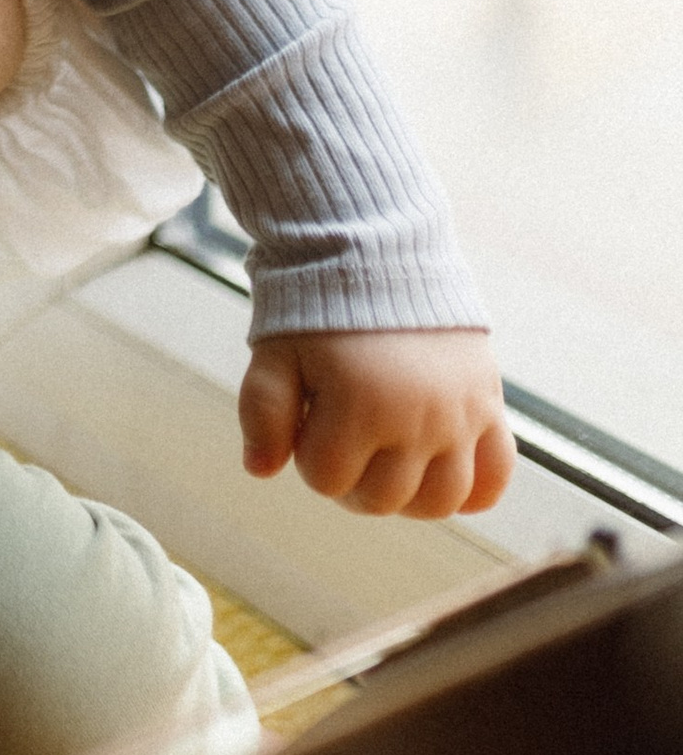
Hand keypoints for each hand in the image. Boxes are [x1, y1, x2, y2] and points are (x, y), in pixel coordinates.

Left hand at [240, 326, 515, 518]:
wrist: (380, 252)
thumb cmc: (320, 307)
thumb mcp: (276, 352)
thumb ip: (262, 413)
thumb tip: (259, 470)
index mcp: (362, 404)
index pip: (327, 480)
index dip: (308, 457)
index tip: (309, 419)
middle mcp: (419, 417)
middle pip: (382, 499)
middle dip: (350, 479)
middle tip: (342, 440)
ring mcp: (460, 415)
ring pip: (440, 502)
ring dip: (405, 495)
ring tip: (384, 460)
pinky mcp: (489, 405)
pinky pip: (495, 477)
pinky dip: (473, 491)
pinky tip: (439, 472)